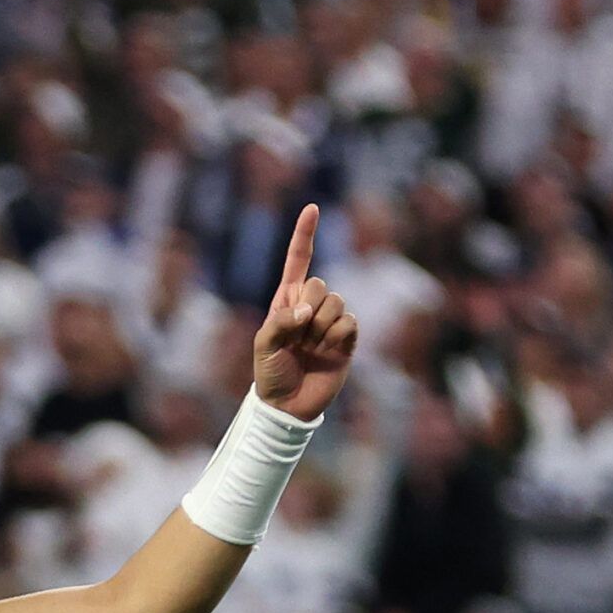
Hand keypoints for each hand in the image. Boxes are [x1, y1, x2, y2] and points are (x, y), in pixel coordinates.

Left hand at [252, 204, 357, 421]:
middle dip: (307, 308)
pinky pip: (349, 322)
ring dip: (320, 328)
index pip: (298, 261)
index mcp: (286, 302)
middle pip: (320, 284)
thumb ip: (280, 322)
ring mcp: (330, 322)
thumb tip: (307, 310)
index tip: (312, 208)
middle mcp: (310, 307)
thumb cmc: (270, 374)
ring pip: (337, 303)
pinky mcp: (347, 339)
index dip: (305, 235)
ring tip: (309, 349)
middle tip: (296, 336)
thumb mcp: (264, 346)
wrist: (288, 405)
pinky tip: (326, 353)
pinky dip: (336, 337)